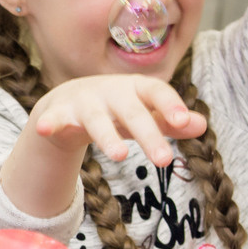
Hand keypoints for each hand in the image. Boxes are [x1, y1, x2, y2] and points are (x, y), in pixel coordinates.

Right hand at [27, 74, 206, 167]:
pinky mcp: (59, 114)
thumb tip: (203, 125)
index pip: (156, 92)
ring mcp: (84, 102)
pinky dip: (50, 123)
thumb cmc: (117, 108)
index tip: (184, 122)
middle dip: (148, 133)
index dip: (170, 105)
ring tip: (119, 155)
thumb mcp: (145, 113)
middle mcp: (111, 92)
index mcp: (136, 88)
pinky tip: (44, 128)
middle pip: (132, 112)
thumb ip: (171, 121)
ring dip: (107, 135)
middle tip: (164, 159)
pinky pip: (55, 120)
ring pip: (97, 120)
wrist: (69, 101)